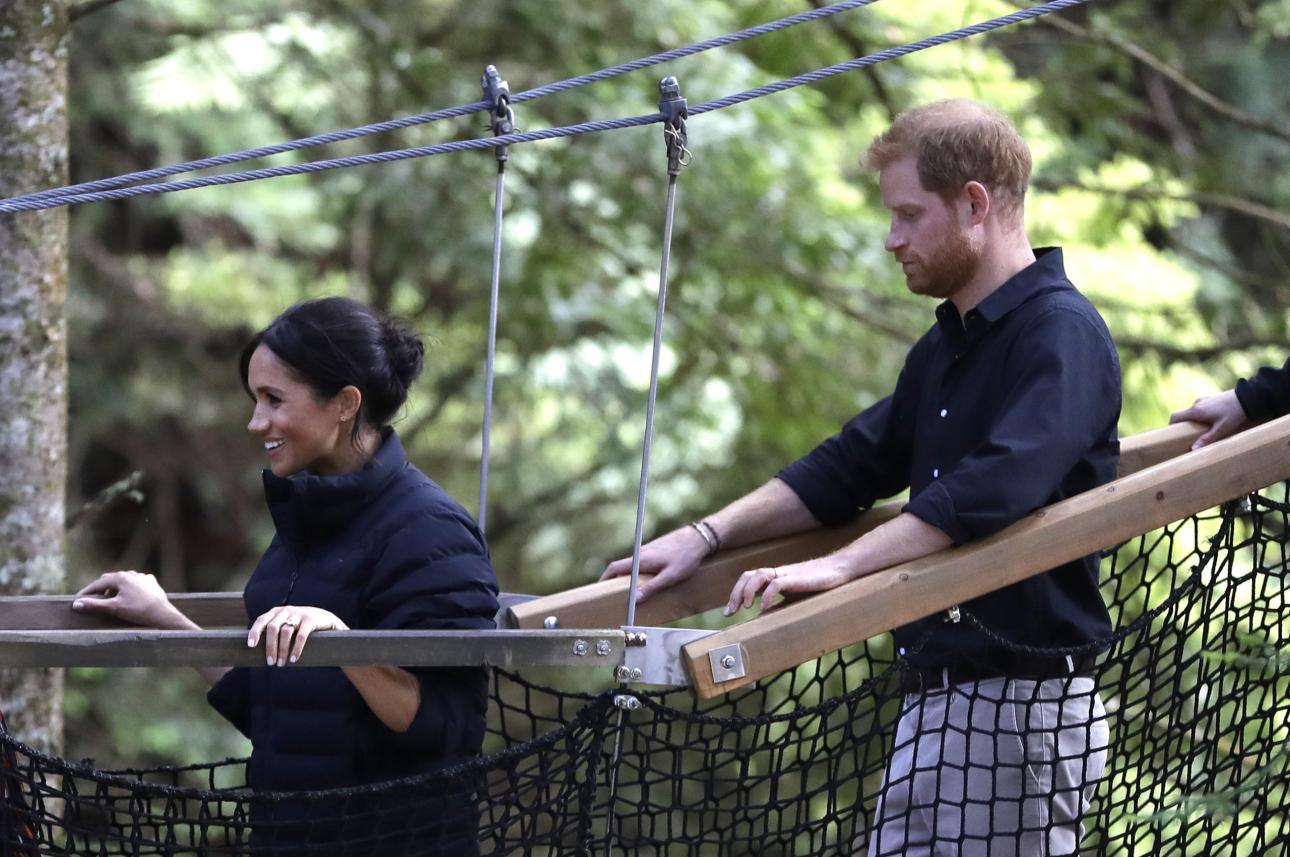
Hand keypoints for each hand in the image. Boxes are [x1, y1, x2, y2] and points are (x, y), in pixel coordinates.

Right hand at [72, 571, 188, 627]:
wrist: (162, 614)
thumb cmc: (138, 610)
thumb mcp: (114, 608)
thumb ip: (94, 605)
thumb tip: (76, 604)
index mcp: (120, 577)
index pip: (98, 583)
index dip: (87, 591)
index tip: (78, 599)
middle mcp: (131, 573)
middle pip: (110, 580)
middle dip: (100, 589)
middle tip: (92, 599)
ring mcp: (142, 577)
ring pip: (123, 581)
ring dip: (114, 589)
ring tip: (110, 600)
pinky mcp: (151, 583)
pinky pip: (135, 584)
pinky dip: (128, 589)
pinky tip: (128, 597)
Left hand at [248, 606, 347, 666]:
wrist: (326, 618)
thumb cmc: (301, 626)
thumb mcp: (286, 624)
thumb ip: (275, 632)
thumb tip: (256, 652)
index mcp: (277, 612)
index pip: (261, 620)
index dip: (255, 632)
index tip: (251, 645)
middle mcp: (286, 610)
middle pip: (273, 628)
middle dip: (270, 647)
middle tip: (270, 662)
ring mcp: (299, 613)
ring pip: (286, 632)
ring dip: (282, 650)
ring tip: (282, 664)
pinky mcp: (311, 619)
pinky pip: (301, 635)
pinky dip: (296, 648)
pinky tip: (294, 658)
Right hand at [600, 526, 711, 602]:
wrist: (699, 538)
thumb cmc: (686, 557)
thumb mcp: (671, 576)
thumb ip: (652, 588)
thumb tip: (635, 599)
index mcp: (641, 560)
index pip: (615, 567)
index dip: (604, 578)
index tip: (599, 589)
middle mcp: (641, 553)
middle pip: (621, 566)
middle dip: (613, 579)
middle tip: (612, 594)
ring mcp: (648, 550)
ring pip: (631, 565)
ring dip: (626, 576)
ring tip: (628, 591)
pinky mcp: (655, 550)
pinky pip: (640, 562)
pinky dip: (636, 572)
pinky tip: (645, 581)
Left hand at [724, 556, 853, 616]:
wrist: (839, 571)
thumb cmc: (818, 585)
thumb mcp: (793, 599)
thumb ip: (777, 606)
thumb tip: (761, 618)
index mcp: (775, 578)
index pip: (748, 581)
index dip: (735, 594)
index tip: (729, 613)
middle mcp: (777, 574)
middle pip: (748, 575)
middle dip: (735, 593)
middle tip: (730, 612)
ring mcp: (786, 574)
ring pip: (758, 575)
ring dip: (748, 591)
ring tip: (746, 607)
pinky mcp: (797, 577)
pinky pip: (777, 583)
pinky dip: (767, 595)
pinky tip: (764, 607)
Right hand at [1170, 389, 1247, 449]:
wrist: (1249, 397)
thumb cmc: (1235, 413)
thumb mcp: (1222, 429)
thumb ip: (1207, 439)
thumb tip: (1192, 450)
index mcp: (1196, 411)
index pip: (1175, 417)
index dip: (1170, 426)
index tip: (1172, 435)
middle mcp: (1197, 404)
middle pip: (1184, 416)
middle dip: (1184, 426)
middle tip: (1190, 436)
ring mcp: (1204, 400)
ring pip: (1193, 412)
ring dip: (1195, 421)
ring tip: (1205, 430)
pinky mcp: (1212, 399)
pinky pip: (1201, 408)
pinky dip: (1202, 415)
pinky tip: (1214, 420)